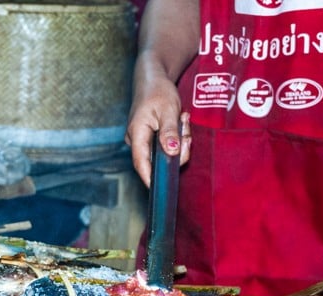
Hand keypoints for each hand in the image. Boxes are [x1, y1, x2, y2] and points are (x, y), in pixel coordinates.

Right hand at [125, 69, 190, 186]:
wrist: (152, 78)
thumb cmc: (157, 91)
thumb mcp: (167, 109)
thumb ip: (169, 132)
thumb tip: (172, 151)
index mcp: (136, 133)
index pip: (141, 163)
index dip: (149, 178)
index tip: (160, 189)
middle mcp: (136, 140)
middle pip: (157, 159)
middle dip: (177, 149)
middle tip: (185, 129)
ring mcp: (142, 140)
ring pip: (163, 151)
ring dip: (179, 140)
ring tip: (182, 119)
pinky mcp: (149, 138)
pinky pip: (165, 145)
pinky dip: (176, 137)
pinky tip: (179, 123)